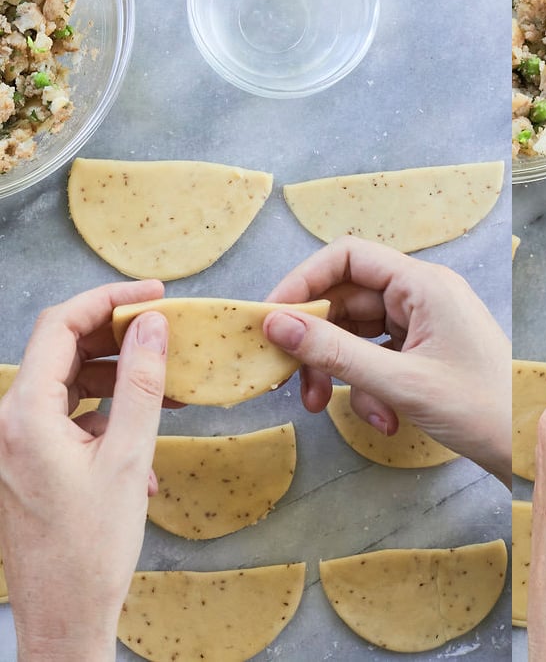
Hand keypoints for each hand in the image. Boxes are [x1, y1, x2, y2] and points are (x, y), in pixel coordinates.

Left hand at [0, 281, 168, 659]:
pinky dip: (109, 417)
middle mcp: (11, 421)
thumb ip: (142, 385)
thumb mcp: (130, 458)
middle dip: (118, 339)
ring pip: (70, 384)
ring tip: (169, 389)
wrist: (65, 611)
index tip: (155, 296)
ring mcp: (19, 443)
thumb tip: (153, 326)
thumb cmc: (91, 546)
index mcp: (24, 413)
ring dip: (120, 380)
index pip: (61, 326)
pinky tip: (145, 442)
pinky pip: (71, 418)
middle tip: (167, 334)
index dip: (109, 300)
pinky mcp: (33, 462)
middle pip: (63, 351)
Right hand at [263, 236, 510, 487]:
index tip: (269, 319)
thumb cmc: (480, 409)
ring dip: (342, 373)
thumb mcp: (399, 382)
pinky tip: (383, 420)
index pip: (346, 257)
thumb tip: (276, 323)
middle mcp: (423, 295)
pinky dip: (369, 387)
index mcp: (423, 284)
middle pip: (346, 300)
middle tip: (293, 382)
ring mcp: (425, 323)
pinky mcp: (426, 351)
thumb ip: (334, 352)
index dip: (302, 282)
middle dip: (317, 343)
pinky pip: (379, 357)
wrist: (527, 445)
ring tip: (331, 409)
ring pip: (358, 334)